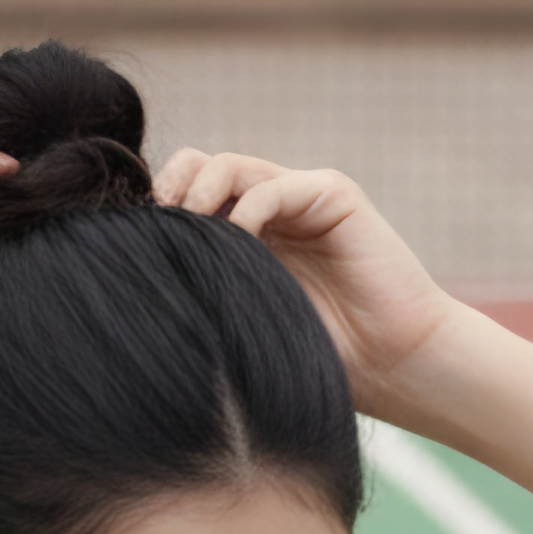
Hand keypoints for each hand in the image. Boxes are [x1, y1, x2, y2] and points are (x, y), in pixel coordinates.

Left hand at [154, 149, 453, 408]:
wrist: (397, 367)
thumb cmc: (325, 361)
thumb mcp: (242, 324)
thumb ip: (203, 292)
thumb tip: (135, 282)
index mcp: (245, 240)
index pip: (184, 199)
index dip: (157, 210)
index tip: (135, 243)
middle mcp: (269, 211)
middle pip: (198, 168)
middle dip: (169, 189)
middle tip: (155, 225)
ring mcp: (300, 198)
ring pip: (228, 166)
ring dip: (198, 193)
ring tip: (187, 228)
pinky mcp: (332, 194)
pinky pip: (273, 186)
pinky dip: (246, 211)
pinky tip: (237, 244)